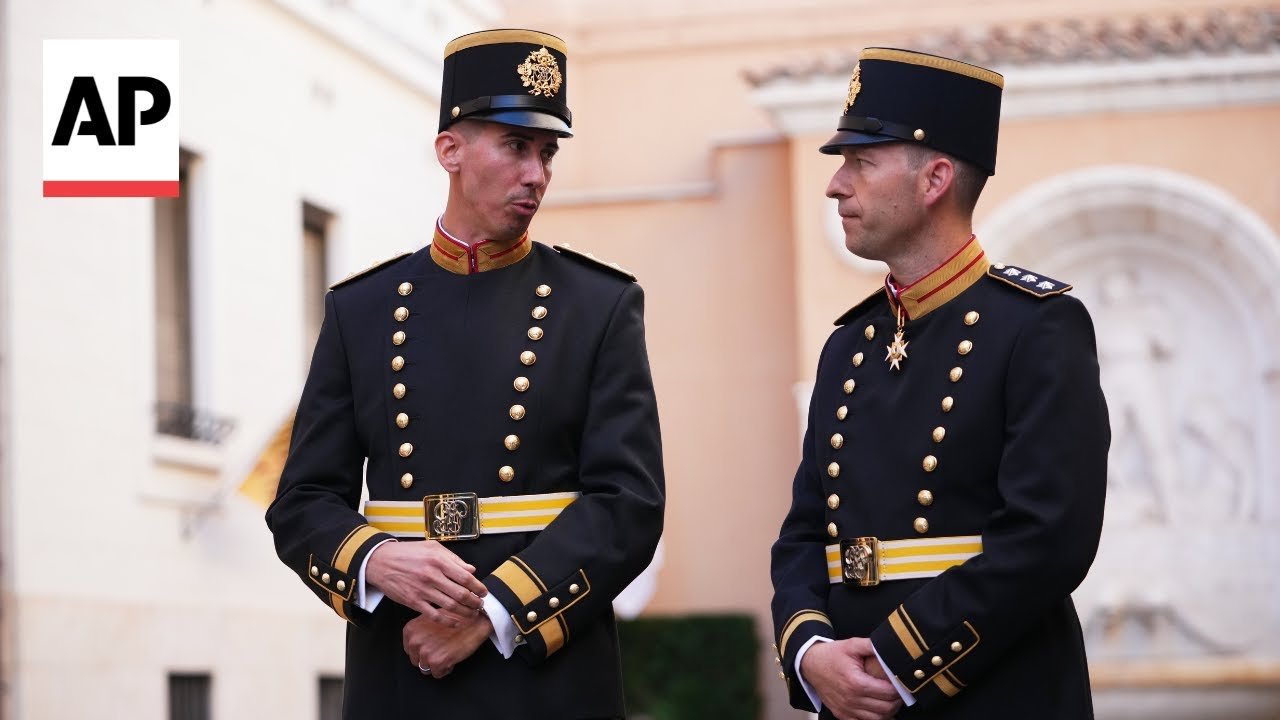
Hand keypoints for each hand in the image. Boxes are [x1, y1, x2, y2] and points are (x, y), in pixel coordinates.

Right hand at [366, 540, 487, 625]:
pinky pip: (434, 615)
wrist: (380, 561)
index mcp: (438, 561)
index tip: (484, 592)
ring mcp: (422, 590)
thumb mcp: (432, 547)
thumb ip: (453, 559)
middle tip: (480, 605)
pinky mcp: (413, 602)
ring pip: (450, 606)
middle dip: (475, 602)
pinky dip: (448, 621)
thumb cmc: (408, 553)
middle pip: (461, 594)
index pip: (466, 577)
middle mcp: (432, 576)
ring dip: (465, 612)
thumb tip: (471, 569)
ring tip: (472, 614)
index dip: (478, 587)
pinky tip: (456, 623)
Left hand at [404, 612, 492, 678]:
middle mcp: (415, 641)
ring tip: (447, 653)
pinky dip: (445, 669)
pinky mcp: (436, 662)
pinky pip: (437, 674)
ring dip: (436, 664)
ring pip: (425, 668)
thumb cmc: (457, 618)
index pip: (409, 649)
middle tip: (441, 649)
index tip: (432, 646)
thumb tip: (418, 641)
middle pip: (416, 660)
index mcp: (411, 630)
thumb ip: (421, 630)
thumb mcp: (432, 618)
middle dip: (428, 658)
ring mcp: (425, 652)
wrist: (475, 621)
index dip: (422, 650)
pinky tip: (452, 658)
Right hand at [799, 637, 902, 719]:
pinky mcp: (842, 714)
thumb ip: (871, 645)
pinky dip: (874, 718)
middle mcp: (851, 699)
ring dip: (888, 711)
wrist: (809, 664)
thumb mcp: (851, 645)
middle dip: (897, 702)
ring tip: (890, 700)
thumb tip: (889, 646)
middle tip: (900, 692)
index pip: (887, 693)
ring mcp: (846, 709)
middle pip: (885, 709)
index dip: (899, 689)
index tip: (902, 683)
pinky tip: (877, 708)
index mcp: (856, 682)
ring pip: (877, 719)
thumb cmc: (831, 655)